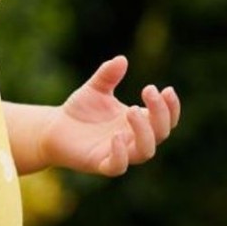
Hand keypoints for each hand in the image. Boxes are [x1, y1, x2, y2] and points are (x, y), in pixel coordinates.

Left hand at [39, 55, 180, 176]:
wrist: (55, 128)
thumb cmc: (81, 110)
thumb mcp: (95, 88)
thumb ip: (108, 75)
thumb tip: (121, 59)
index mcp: (138, 122)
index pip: (166, 119)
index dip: (171, 107)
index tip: (166, 89)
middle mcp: (133, 139)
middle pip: (160, 133)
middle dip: (160, 113)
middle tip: (148, 91)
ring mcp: (119, 153)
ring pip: (145, 152)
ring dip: (144, 132)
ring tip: (131, 110)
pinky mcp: (100, 164)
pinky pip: (118, 166)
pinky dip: (121, 154)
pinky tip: (116, 136)